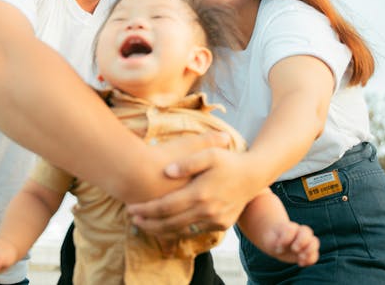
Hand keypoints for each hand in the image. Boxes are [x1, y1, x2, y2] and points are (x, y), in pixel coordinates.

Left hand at [127, 149, 259, 238]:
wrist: (254, 174)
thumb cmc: (229, 160)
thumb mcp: (209, 154)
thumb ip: (187, 162)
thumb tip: (167, 170)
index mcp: (200, 192)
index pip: (166, 206)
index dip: (146, 209)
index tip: (130, 208)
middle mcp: (207, 210)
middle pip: (170, 222)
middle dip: (148, 223)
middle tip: (132, 219)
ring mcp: (215, 220)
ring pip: (181, 230)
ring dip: (161, 230)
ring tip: (144, 225)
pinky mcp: (221, 224)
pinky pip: (195, 231)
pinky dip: (178, 231)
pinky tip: (167, 226)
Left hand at [263, 222, 319, 265]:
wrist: (276, 242)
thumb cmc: (272, 240)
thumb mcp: (269, 240)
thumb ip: (276, 242)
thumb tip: (282, 251)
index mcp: (289, 226)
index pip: (291, 229)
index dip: (286, 239)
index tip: (279, 247)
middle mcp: (299, 232)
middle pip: (307, 231)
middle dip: (301, 242)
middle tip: (293, 250)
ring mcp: (305, 241)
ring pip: (314, 241)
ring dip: (309, 251)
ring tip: (300, 259)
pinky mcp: (307, 251)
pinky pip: (315, 254)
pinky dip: (310, 260)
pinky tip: (300, 263)